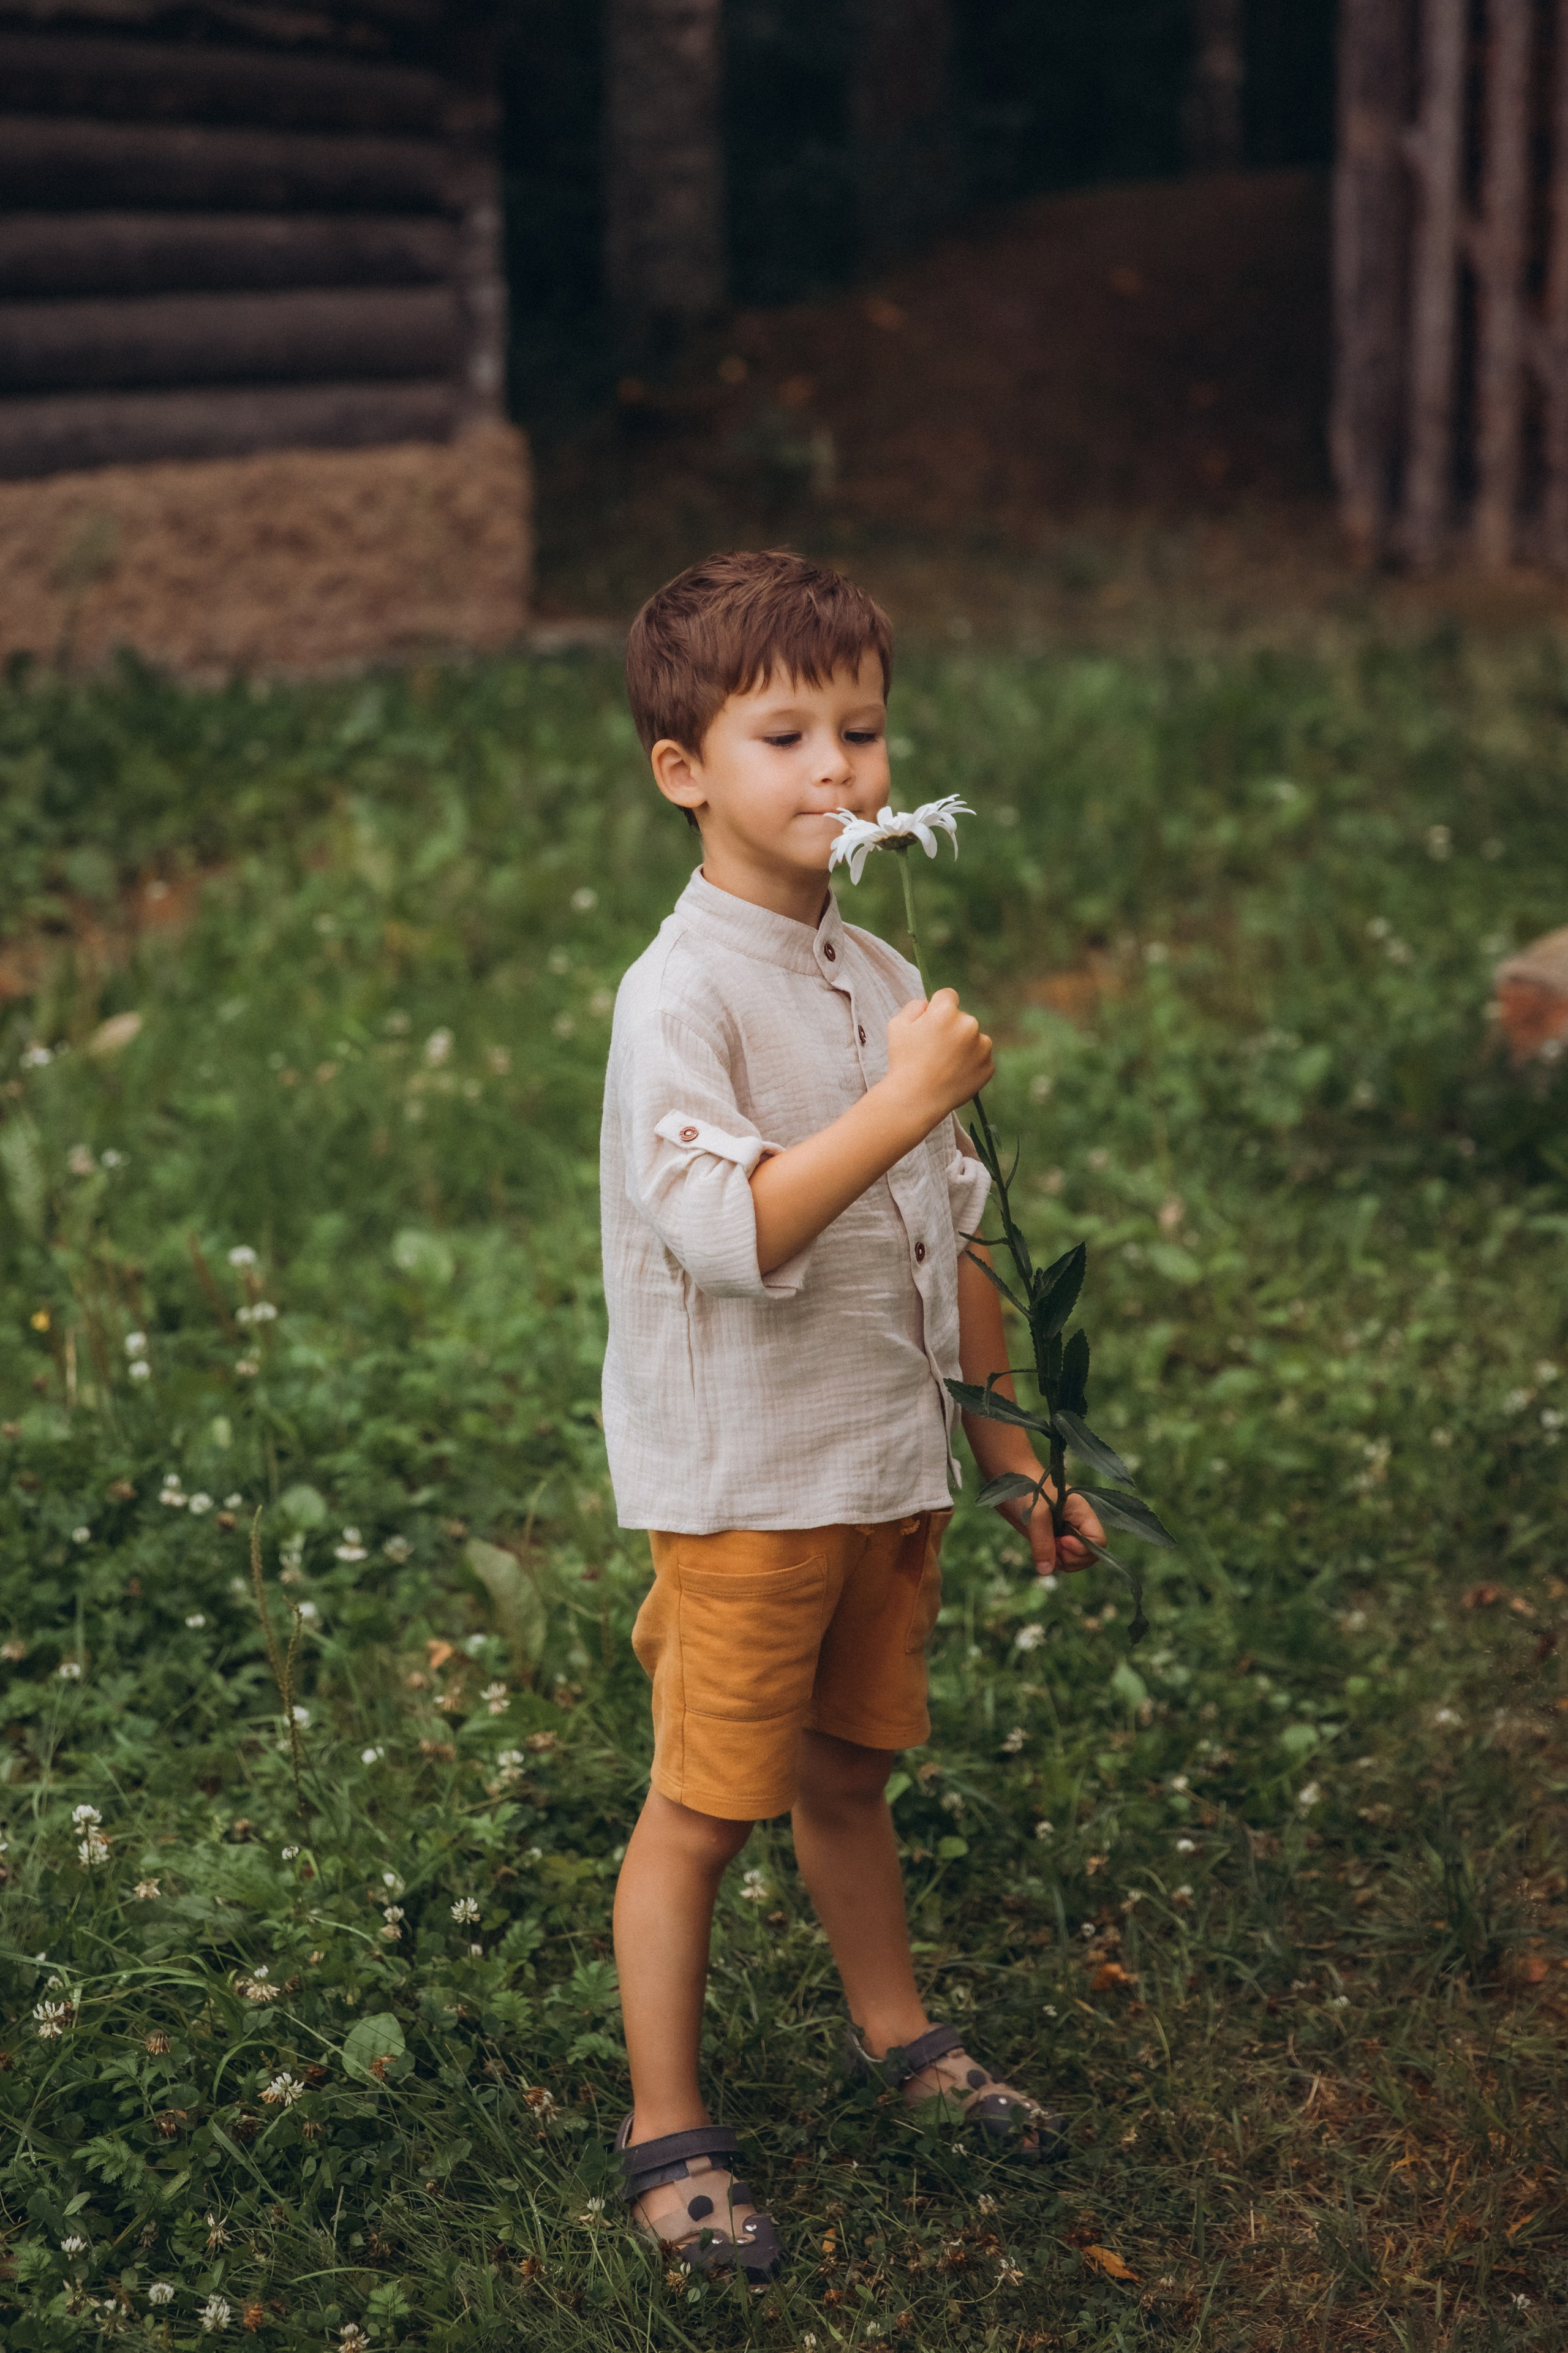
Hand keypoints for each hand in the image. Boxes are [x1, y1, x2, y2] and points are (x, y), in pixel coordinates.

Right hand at [883, 989, 993, 1124]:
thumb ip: (915, 1006)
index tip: (930, 1024)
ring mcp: (982, 1047)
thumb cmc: (904, 1061)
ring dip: (963, 1046)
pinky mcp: (988, 1066)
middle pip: (961, 1018)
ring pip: (973, 1038)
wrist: (916, 1099)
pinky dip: (970, 1064)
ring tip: (943, 1065)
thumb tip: (930, 1004)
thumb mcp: (897, 1025)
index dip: (936, 1009)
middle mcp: (969, 1024)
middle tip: (933, 1050)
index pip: (948, 996)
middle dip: (950, 1028)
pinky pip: (980, 1058)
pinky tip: (953, 1075)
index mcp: (946, 1011)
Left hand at [1011, 1483, 1104, 1579]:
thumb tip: (1046, 1570)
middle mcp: (1077, 1525)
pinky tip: (1040, 1552)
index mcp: (1082, 1513)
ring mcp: (1065, 1533)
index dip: (1083, 1549)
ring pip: (1074, 1560)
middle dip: (1072, 1559)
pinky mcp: (1051, 1539)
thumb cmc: (1027, 1489)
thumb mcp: (1036, 1515)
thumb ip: (1043, 1543)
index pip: (1098, 1541)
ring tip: (1044, 1551)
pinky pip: (1059, 1559)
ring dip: (1061, 1562)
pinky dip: (1051, 1561)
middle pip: (1088, 1555)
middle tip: (1053, 1550)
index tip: (1062, 1542)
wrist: (1010, 1482)